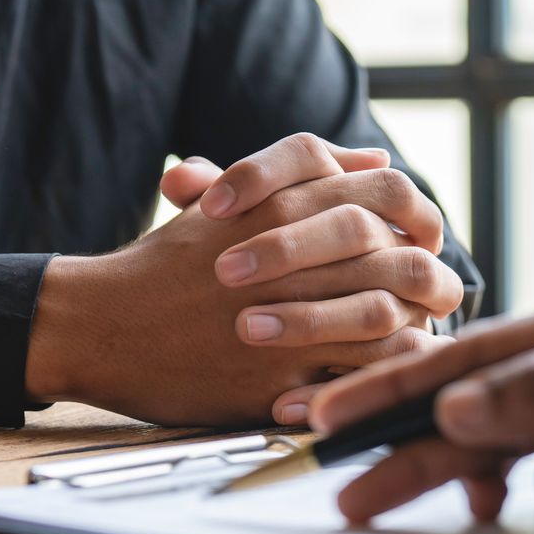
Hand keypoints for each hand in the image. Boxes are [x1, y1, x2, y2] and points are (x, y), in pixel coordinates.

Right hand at [26, 160, 455, 425]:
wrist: (101, 323)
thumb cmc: (166, 263)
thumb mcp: (231, 202)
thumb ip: (307, 176)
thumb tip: (379, 158)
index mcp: (285, 201)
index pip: (388, 192)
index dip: (420, 217)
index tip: (421, 241)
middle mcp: (292, 250)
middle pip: (401, 252)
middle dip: (429, 277)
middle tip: (433, 296)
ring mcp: (286, 312)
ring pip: (389, 313)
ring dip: (415, 324)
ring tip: (417, 335)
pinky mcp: (277, 373)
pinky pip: (357, 374)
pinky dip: (381, 374)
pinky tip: (388, 375)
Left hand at [315, 271, 533, 533]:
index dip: (512, 370)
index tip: (469, 395)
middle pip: (487, 354)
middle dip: (400, 383)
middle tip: (331, 410)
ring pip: (470, 408)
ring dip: (399, 449)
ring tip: (341, 479)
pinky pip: (495, 467)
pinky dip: (430, 476)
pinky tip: (384, 493)